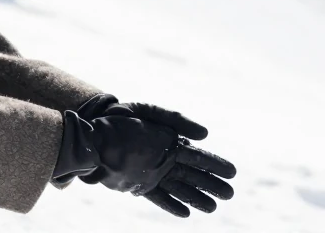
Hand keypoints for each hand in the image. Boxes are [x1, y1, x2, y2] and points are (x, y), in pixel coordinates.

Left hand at [55, 94, 236, 216]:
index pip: (198, 155)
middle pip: (193, 174)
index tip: (232, 172)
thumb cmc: (121, 118)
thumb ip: (175, 120)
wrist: (92, 130)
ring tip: (213, 208)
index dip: (215, 164)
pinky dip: (170, 204)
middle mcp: (164, 159)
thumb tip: (205, 134)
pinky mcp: (138, 184)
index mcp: (169, 141)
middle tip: (229, 195)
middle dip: (212, 184)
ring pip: (180, 188)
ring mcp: (152, 173)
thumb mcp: (149, 111)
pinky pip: (158, 197)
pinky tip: (185, 212)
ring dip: (196, 197)